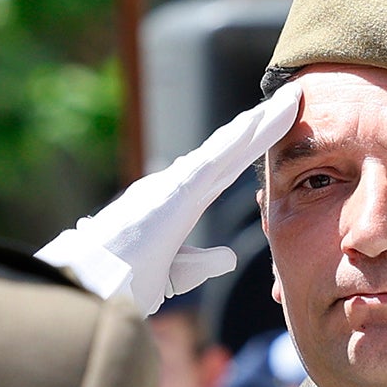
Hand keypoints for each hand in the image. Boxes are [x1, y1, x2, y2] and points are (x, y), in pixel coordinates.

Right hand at [36, 85, 302, 314]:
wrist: (95, 286)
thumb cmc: (126, 281)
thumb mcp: (176, 272)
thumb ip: (202, 262)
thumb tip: (229, 257)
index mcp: (177, 203)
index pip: (224, 170)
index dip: (250, 149)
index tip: (275, 131)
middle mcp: (177, 184)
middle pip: (230, 150)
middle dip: (260, 126)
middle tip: (290, 101)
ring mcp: (177, 182)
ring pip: (227, 146)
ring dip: (259, 122)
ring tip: (290, 100)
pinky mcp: (179, 188)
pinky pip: (219, 157)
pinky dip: (244, 137)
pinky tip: (265, 118)